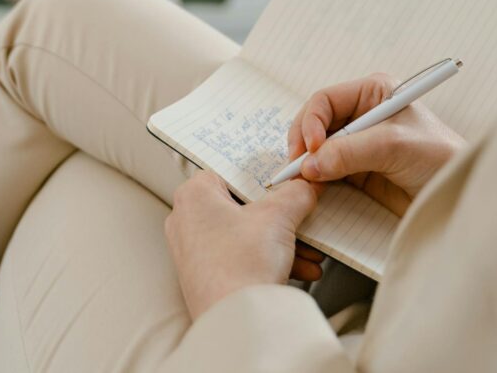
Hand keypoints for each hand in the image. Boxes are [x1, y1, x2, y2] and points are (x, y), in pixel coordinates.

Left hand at [165, 171, 323, 320]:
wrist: (236, 323)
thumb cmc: (241, 266)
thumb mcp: (278, 217)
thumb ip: (295, 194)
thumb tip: (304, 186)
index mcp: (194, 194)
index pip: (233, 172)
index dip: (264, 179)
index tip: (286, 185)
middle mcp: (187, 219)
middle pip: (243, 206)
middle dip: (280, 217)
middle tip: (301, 218)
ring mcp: (193, 250)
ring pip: (245, 234)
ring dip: (281, 241)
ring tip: (309, 252)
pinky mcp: (205, 276)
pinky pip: (241, 257)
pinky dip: (269, 260)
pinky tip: (300, 270)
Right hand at [288, 74, 464, 215]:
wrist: (461, 196)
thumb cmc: (440, 158)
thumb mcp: (394, 146)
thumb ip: (349, 152)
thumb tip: (309, 164)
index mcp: (373, 93)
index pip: (326, 100)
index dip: (312, 121)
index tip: (309, 148)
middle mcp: (362, 114)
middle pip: (315, 122)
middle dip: (303, 142)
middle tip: (297, 166)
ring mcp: (358, 142)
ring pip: (317, 147)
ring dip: (306, 161)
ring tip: (299, 179)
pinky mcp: (357, 169)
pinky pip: (325, 169)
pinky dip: (314, 177)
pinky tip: (310, 186)